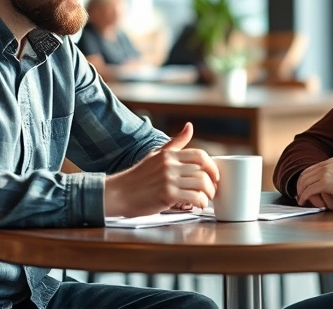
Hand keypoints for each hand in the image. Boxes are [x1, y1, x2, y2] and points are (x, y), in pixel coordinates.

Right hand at [104, 122, 219, 216]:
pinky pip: (193, 197)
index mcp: (168, 155)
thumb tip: (190, 126)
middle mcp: (170, 165)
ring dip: (208, 194)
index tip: (215, 176)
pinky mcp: (167, 195)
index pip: (200, 156)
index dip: (212, 166)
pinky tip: (198, 205)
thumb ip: (175, 143)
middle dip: (212, 183)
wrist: (118, 194)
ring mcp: (169, 180)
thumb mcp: (156, 155)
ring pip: (201, 184)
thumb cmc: (137, 177)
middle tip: (212, 191)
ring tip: (205, 199)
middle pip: (203, 171)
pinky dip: (200, 202)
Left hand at [295, 158, 332, 209]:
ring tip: (301, 200)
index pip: (309, 170)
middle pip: (304, 175)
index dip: (302, 180)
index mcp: (329, 162)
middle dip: (299, 186)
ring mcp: (325, 173)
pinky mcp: (326, 183)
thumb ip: (330, 176)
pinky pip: (309, 190)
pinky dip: (304, 197)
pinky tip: (303, 202)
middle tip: (298, 196)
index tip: (301, 188)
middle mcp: (326, 165)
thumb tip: (320, 185)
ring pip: (305, 183)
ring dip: (301, 192)